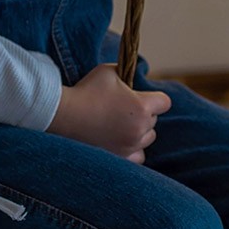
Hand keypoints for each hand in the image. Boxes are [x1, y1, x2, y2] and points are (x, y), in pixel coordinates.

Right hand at [47, 63, 170, 163]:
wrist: (64, 114)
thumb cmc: (86, 90)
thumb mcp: (108, 71)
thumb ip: (126, 71)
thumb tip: (133, 72)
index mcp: (141, 106)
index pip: (165, 102)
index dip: (155, 98)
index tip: (142, 97)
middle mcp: (140, 128)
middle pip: (154, 121)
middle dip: (143, 114)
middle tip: (121, 109)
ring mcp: (130, 146)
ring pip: (147, 139)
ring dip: (139, 132)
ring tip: (120, 125)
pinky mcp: (120, 158)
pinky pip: (138, 156)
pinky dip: (132, 149)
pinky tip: (121, 141)